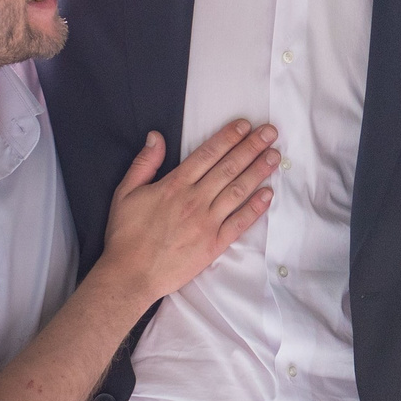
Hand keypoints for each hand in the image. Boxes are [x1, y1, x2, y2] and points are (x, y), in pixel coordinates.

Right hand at [99, 122, 277, 302]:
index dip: (228, 137)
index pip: (207, 155)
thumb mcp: (125, 193)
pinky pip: (239, 223)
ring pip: (238, 191)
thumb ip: (144, 163)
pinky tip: (268, 194)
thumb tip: (156, 136)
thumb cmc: (126, 235)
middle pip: (228, 168)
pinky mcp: (214, 245)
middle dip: (251, 147)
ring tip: (275, 156)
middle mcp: (194, 200)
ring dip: (258, 172)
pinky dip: (255, 208)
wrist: (131, 275)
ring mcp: (206, 223)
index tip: (245, 125)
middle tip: (270, 132)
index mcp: (174, 185)